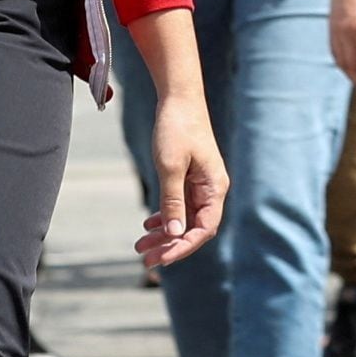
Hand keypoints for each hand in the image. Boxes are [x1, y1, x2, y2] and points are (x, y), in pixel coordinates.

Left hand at [140, 87, 228, 270]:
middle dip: (169, 246)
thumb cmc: (176, 127)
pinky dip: (165, 216)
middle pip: (193, 228)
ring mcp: (201, 184)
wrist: (178, 96)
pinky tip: (148, 224)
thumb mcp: (170, 166)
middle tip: (145, 259)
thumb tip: (173, 234)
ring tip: (141, 246)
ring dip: (164, 234)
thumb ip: (172, 201)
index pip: (203, 230)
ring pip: (184, 218)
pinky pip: (180, 205)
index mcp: (214, 188)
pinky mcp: (190, 177)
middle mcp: (211, 189)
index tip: (161, 259)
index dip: (182, 247)